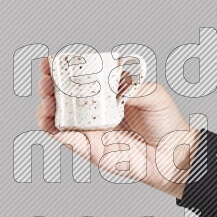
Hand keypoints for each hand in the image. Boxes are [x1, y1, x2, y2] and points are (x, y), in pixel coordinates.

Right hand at [35, 57, 198, 198]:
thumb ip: (134, 88)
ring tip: (46, 100)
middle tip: (47, 81)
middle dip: (49, 85)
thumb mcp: (155, 96)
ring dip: (45, 107)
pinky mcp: (89, 148)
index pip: (81, 76)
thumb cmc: (166, 122)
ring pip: (58, 116)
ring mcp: (90, 128)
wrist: (172, 154)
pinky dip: (52, 130)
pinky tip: (47, 121)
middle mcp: (95, 109)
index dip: (62, 68)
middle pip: (63, 95)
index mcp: (108, 91)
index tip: (50, 62)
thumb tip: (115, 87)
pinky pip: (65, 138)